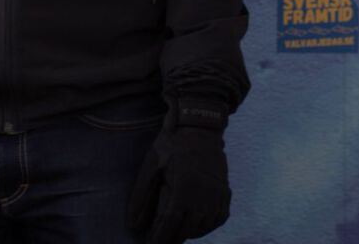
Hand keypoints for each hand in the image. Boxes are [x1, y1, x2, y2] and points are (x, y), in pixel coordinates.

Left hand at [127, 103, 231, 243]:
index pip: (169, 226)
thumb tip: (133, 224)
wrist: (199, 127)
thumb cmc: (171, 145)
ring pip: (202, 227)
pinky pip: (219, 218)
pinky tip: (195, 225)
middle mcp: (202, 198)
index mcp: (182, 191)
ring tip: (174, 234)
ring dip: (188, 233)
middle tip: (159, 241)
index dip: (158, 238)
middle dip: (171, 239)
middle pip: (185, 230)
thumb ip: (141, 197)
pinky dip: (207, 226)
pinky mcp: (225, 192)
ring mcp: (216, 196)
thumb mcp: (150, 166)